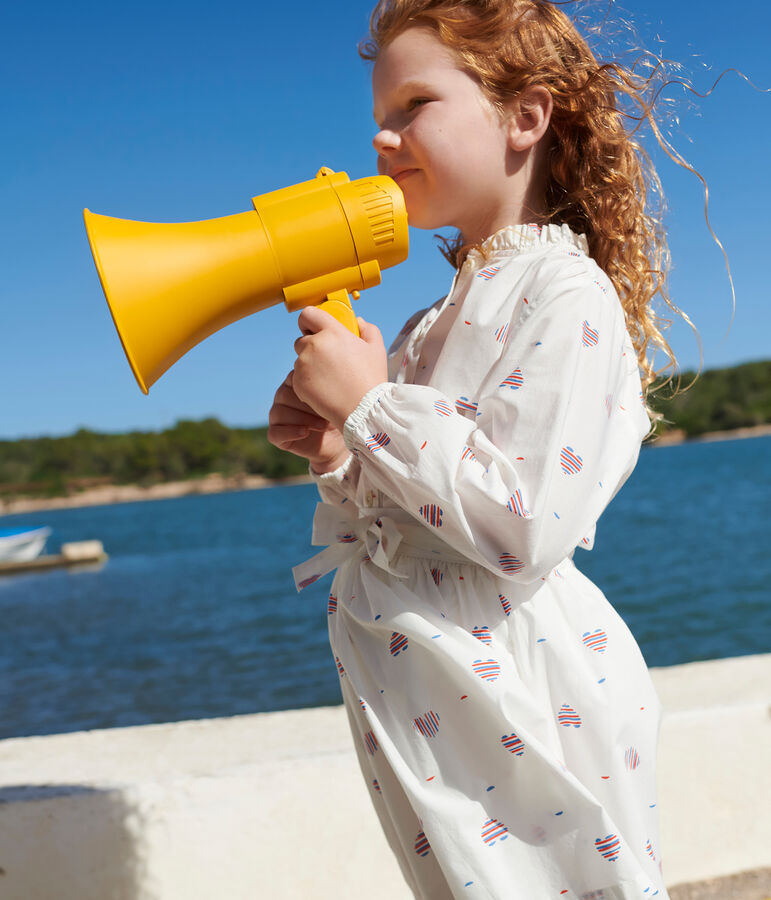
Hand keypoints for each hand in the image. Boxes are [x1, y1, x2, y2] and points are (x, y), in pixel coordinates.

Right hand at [267, 372, 349, 473]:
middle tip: (326, 413)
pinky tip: (306, 432)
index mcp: (293, 384)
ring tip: (322, 426)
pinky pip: (275, 432)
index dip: (309, 389)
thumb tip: (329, 374)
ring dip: (302, 419)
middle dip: (306, 405)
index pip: (293, 378)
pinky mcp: (275, 435)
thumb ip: (327, 385)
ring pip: (279, 413)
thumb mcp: (335, 399)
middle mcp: (281, 398)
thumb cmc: (337, 415)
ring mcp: (276, 416)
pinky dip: (291, 432)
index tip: (328, 397)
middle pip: (284, 395)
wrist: (338, 442)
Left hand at [292, 306, 387, 431]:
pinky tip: (325, 389)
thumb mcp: (377, 349)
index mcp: (332, 333)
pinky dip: (307, 382)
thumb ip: (368, 329)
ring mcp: (304, 365)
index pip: (308, 314)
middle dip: (311, 347)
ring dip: (310, 366)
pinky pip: (298, 378)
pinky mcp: (298, 383)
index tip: (313, 328)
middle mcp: (314, 345)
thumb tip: (358, 321)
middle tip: (327, 360)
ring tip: (330, 379)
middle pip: (301, 340)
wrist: (362, 409)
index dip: (309, 320)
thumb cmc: (371, 380)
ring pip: (300, 360)